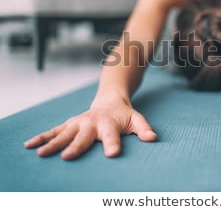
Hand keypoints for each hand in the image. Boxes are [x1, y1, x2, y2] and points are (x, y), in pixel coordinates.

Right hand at [24, 98, 157, 159]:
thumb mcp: (137, 120)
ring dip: (52, 143)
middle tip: (67, 157)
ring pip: (64, 133)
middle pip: (83, 136)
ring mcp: (78, 123)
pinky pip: (54, 131)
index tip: (112, 154)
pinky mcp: (69, 124)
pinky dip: (42, 137)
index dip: (112, 144)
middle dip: (76, 146)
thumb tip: (152, 138)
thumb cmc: (124, 115)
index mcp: (109, 123)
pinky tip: (29, 145)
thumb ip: (144, 128)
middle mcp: (91, 123)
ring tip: (42, 153)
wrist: (110, 100)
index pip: (111, 135)